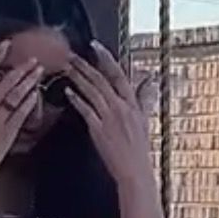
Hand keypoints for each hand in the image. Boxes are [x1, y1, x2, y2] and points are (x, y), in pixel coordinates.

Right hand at [0, 42, 41, 193]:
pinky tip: (37, 94)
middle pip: (6, 81)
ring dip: (29, 81)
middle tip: (34, 59)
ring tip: (39, 72)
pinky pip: (21, 114)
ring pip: (16, 95)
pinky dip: (29, 102)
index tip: (7, 44)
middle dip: (21, 69)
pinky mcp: (7, 133)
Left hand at [67, 45, 157, 194]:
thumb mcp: (145, 119)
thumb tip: (151, 80)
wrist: (134, 171)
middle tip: (72, 54)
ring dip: (78, 78)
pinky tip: (68, 91)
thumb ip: (145, 98)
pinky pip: (86, 110)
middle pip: (102, 80)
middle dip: (86, 65)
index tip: (95, 46)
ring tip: (67, 68)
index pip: (119, 74)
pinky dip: (77, 99)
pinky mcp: (99, 130)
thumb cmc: (139, 149)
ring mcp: (109, 118)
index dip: (106, 58)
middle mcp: (121, 107)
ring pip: (92, 92)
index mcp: (133, 104)